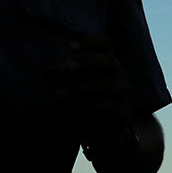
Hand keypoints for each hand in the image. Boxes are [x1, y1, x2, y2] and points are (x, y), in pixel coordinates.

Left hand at [45, 33, 133, 149]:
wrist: (102, 131)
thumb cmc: (85, 101)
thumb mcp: (71, 85)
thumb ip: (61, 76)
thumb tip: (47, 70)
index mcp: (106, 62)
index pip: (104, 42)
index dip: (89, 41)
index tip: (69, 47)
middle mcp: (118, 73)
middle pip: (108, 59)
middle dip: (85, 63)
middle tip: (65, 68)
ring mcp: (124, 92)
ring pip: (107, 84)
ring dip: (80, 88)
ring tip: (59, 95)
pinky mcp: (124, 111)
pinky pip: (109, 106)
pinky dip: (88, 107)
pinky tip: (71, 110)